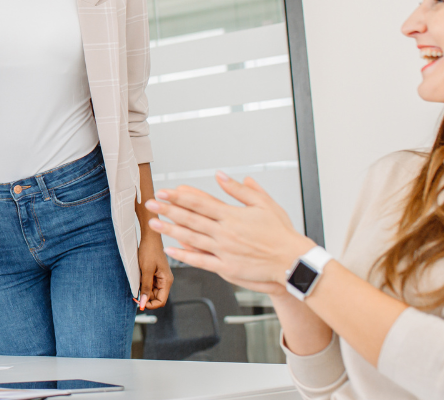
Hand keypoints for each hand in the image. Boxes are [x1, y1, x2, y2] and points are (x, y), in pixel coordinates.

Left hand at [137, 235, 173, 308]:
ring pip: (152, 291)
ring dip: (143, 290)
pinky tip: (138, 278)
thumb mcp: (146, 270)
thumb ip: (146, 287)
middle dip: (146, 297)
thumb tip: (143, 303)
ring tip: (136, 282)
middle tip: (134, 294)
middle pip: (156, 297)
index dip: (150, 305)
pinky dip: (143, 284)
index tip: (139, 303)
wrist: (149, 237)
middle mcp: (165, 281)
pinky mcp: (155, 273)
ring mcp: (160, 277)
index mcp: (167, 281)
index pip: (161, 301)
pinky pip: (150, 284)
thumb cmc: (149, 250)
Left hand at [145, 172, 312, 293]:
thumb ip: (240, 190)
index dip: (180, 196)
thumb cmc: (281, 233)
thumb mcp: (264, 204)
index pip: (200, 203)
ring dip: (171, 230)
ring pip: (191, 238)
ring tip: (154, 224)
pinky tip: (172, 249)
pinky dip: (184, 255)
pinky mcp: (226, 267)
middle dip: (168, 210)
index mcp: (233, 216)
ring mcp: (224, 251)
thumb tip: (221, 176)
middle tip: (151, 204)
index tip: (165, 192)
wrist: (293, 262)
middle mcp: (225, 232)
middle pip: (191, 219)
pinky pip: (201, 261)